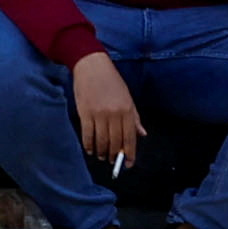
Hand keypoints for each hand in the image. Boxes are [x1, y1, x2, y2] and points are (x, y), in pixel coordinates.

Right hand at [73, 50, 142, 171]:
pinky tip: (90, 149)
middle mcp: (115, 114)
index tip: (127, 164)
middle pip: (115, 142)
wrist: (91, 65)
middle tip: (111, 160)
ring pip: (101, 141)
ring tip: (101, 156)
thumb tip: (142, 134)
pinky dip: (89, 145)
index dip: (129, 154)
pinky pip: (88, 135)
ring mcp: (99, 114)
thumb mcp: (127, 96)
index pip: (130, 138)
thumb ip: (134, 117)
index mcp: (127, 109)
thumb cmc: (111, 80)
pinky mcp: (85, 113)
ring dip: (101, 152)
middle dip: (114, 155)